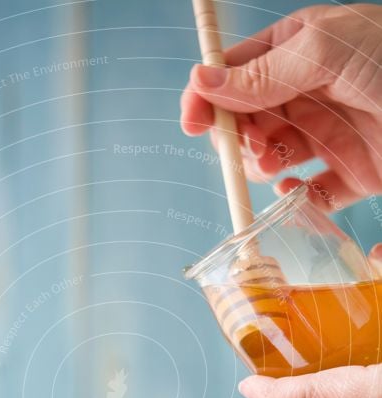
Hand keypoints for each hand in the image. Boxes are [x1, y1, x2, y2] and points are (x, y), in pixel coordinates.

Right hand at [180, 4, 381, 208]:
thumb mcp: (324, 51)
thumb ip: (263, 73)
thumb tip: (203, 82)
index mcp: (298, 50)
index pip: (237, 74)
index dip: (208, 97)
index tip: (191, 123)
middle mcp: (310, 93)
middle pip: (251, 122)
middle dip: (240, 138)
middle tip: (249, 146)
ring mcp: (332, 134)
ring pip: (276, 160)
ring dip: (263, 167)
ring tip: (272, 165)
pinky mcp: (355, 174)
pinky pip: (313, 193)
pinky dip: (297, 198)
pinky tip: (295, 192)